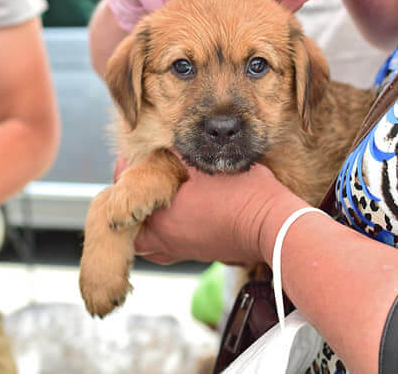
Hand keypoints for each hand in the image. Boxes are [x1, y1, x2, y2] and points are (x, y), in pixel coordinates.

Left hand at [132, 158, 296, 266]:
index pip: (123, 200)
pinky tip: (176, 215)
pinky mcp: (199, 254)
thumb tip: (160, 143)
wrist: (274, 226)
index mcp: (160, 222)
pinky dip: (165, 233)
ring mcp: (183, 252)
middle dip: (130, 206)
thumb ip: (175, 154)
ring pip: (148, 242)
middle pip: (130, 228)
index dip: (123, 177)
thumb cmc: (243, 196)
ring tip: (152, 200)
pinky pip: (169, 248)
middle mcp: (166, 242)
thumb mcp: (203, 164)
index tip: (128, 162)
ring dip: (146, 222)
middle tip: (136, 184)